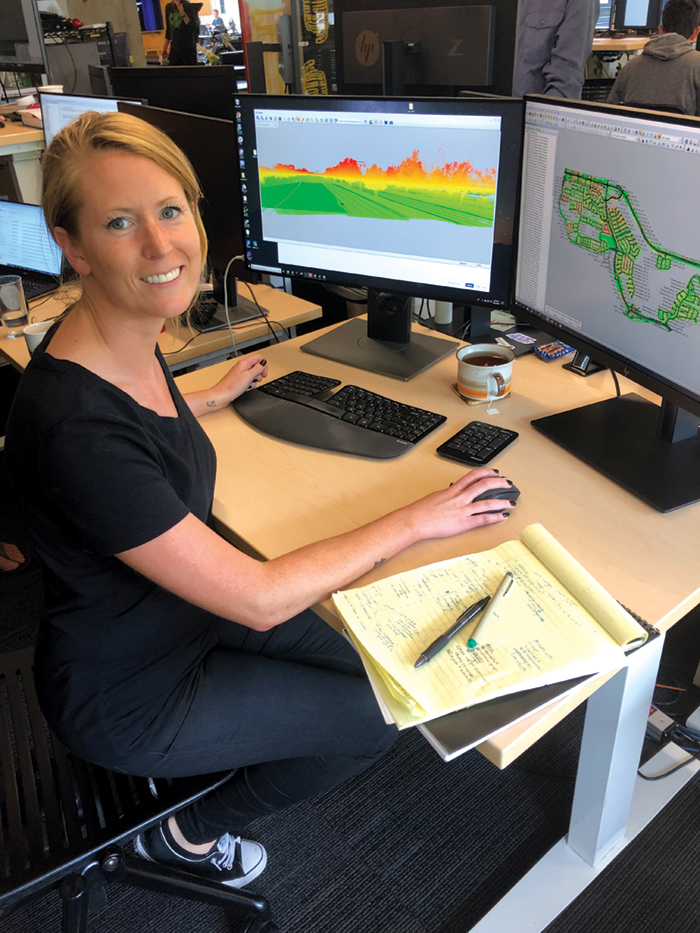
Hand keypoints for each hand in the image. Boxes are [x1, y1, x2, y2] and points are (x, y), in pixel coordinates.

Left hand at [215, 355, 267, 403]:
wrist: (221, 396)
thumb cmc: (231, 386)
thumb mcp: (248, 376)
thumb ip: (258, 368)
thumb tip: (264, 362)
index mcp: (243, 363)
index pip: (258, 358)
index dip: (263, 366)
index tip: (263, 374)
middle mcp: (241, 367)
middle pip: (256, 367)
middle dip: (259, 374)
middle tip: (255, 379)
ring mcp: (240, 374)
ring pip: (253, 375)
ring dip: (254, 381)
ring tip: (248, 385)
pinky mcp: (238, 381)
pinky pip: (248, 381)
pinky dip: (249, 385)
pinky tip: (245, 388)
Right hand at [401, 469, 515, 541]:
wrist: (415, 521)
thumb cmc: (422, 510)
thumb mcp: (436, 496)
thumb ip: (448, 494)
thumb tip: (455, 493)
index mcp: (453, 490)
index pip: (473, 476)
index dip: (486, 472)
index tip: (495, 472)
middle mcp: (460, 497)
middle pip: (484, 485)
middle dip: (499, 483)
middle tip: (508, 484)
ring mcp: (463, 510)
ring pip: (487, 502)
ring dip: (502, 501)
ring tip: (511, 502)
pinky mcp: (463, 523)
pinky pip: (483, 519)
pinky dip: (495, 517)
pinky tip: (502, 516)